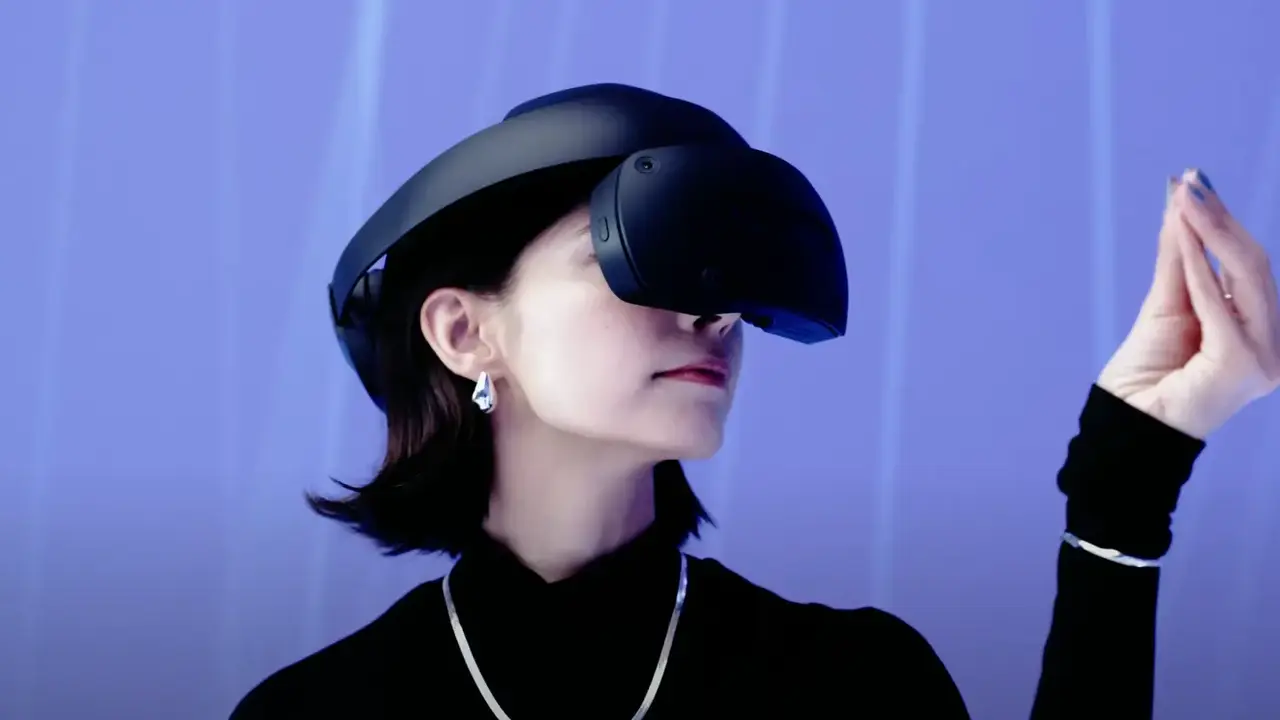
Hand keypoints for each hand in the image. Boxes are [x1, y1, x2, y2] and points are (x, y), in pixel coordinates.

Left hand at [1097, 168, 1279, 438]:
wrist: (1126, 426)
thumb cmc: (1146, 373)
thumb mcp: (1166, 303)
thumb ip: (1181, 257)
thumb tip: (1183, 201)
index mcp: (1260, 332)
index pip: (1250, 267)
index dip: (1224, 222)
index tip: (1195, 183)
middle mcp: (1272, 346)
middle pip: (1254, 266)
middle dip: (1220, 219)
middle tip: (1190, 181)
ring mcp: (1265, 358)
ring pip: (1245, 276)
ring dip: (1211, 232)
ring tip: (1185, 197)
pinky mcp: (1244, 365)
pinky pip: (1219, 304)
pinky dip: (1200, 267)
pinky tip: (1183, 235)